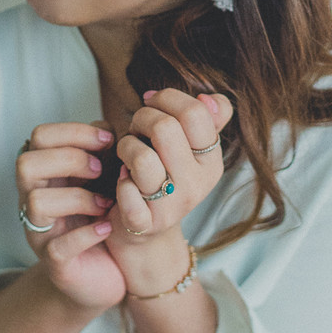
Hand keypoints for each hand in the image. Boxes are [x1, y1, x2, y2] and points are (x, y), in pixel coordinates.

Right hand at [16, 121, 126, 310]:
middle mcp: (33, 200)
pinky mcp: (54, 263)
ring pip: (36, 202)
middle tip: (100, 171)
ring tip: (106, 205)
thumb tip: (105, 128)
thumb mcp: (103, 178)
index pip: (39, 137)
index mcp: (45, 174)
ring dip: (78, 198)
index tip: (108, 140)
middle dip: (69, 159)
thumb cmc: (102, 215)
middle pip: (26, 164)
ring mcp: (40, 232)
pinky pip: (58, 247)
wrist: (107, 271)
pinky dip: (86, 234)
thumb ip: (101, 151)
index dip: (73, 132)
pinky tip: (107, 228)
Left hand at [107, 91, 232, 293]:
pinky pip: (127, 192)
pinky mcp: (146, 225)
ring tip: (127, 154)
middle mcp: (198, 185)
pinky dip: (120, 183)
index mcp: (212, 161)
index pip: (196, 112)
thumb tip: (209, 98)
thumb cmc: (162, 175)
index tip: (152, 104)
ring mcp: (173, 207)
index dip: (167, 99)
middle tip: (137, 130)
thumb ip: (207, 118)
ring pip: (142, 157)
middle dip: (141, 119)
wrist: (147, 234)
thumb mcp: (188, 147)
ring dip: (126, 147)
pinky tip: (123, 182)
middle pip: (165, 128)